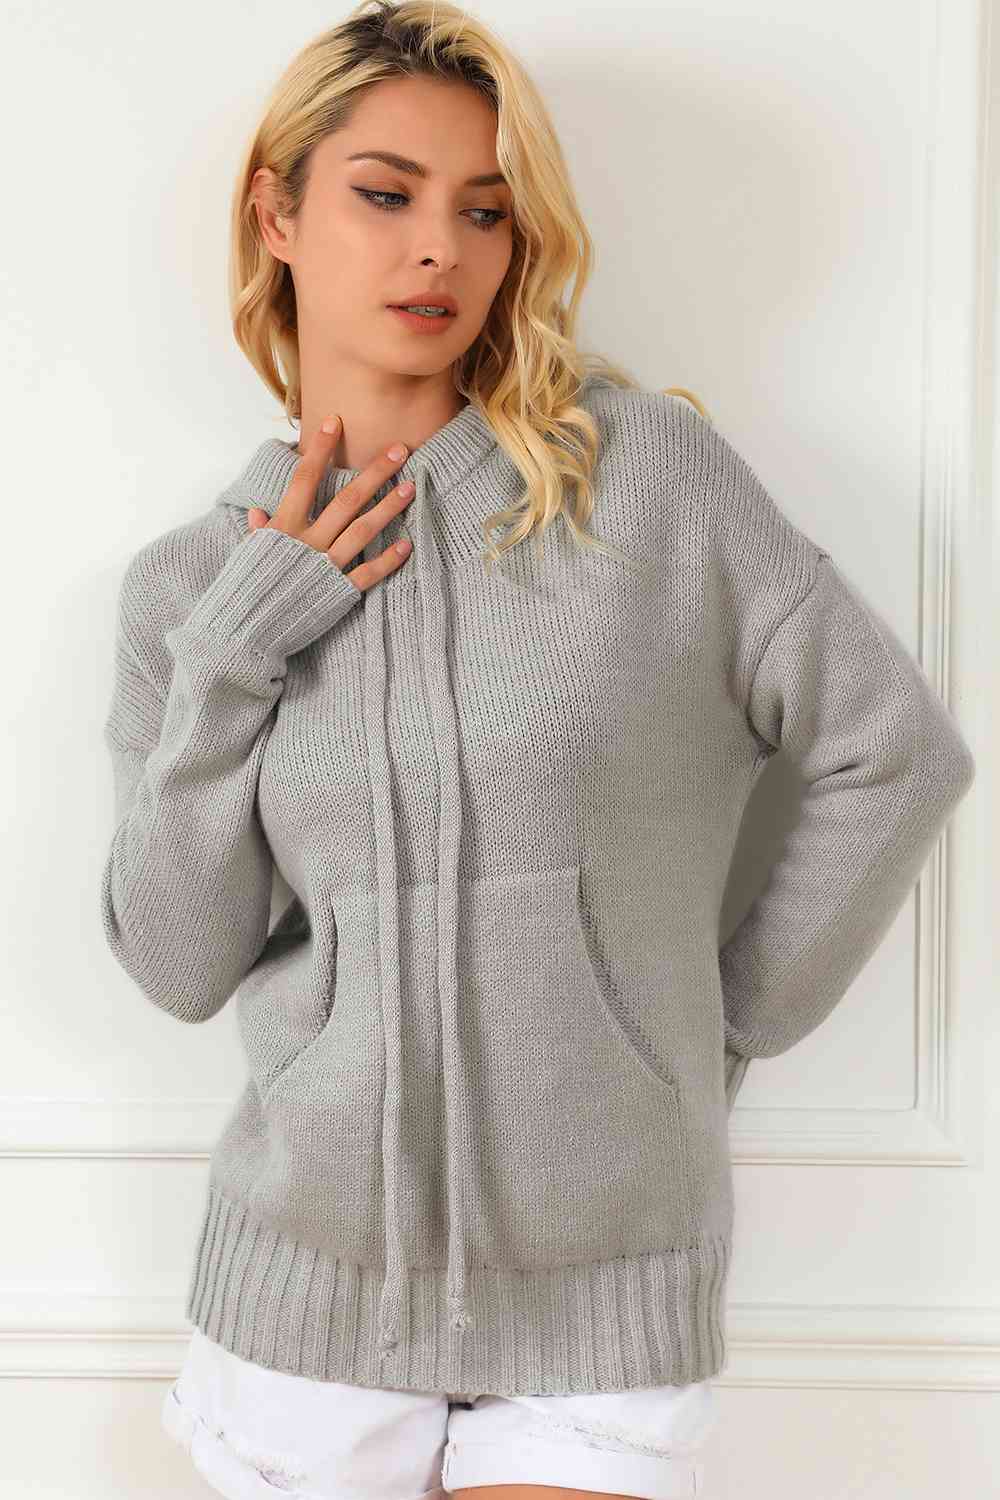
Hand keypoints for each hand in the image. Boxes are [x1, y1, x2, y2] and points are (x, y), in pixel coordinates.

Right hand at [246, 415, 415, 589]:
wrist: (245, 633)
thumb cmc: (245, 591)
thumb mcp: (249, 556)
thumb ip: (260, 533)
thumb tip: (259, 513)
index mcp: (282, 527)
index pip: (303, 478)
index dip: (319, 449)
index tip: (335, 422)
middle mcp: (306, 542)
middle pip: (345, 499)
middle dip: (375, 473)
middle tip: (400, 450)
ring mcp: (324, 567)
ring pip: (362, 530)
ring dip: (389, 508)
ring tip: (410, 488)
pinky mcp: (337, 593)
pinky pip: (367, 573)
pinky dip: (387, 560)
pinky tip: (406, 544)